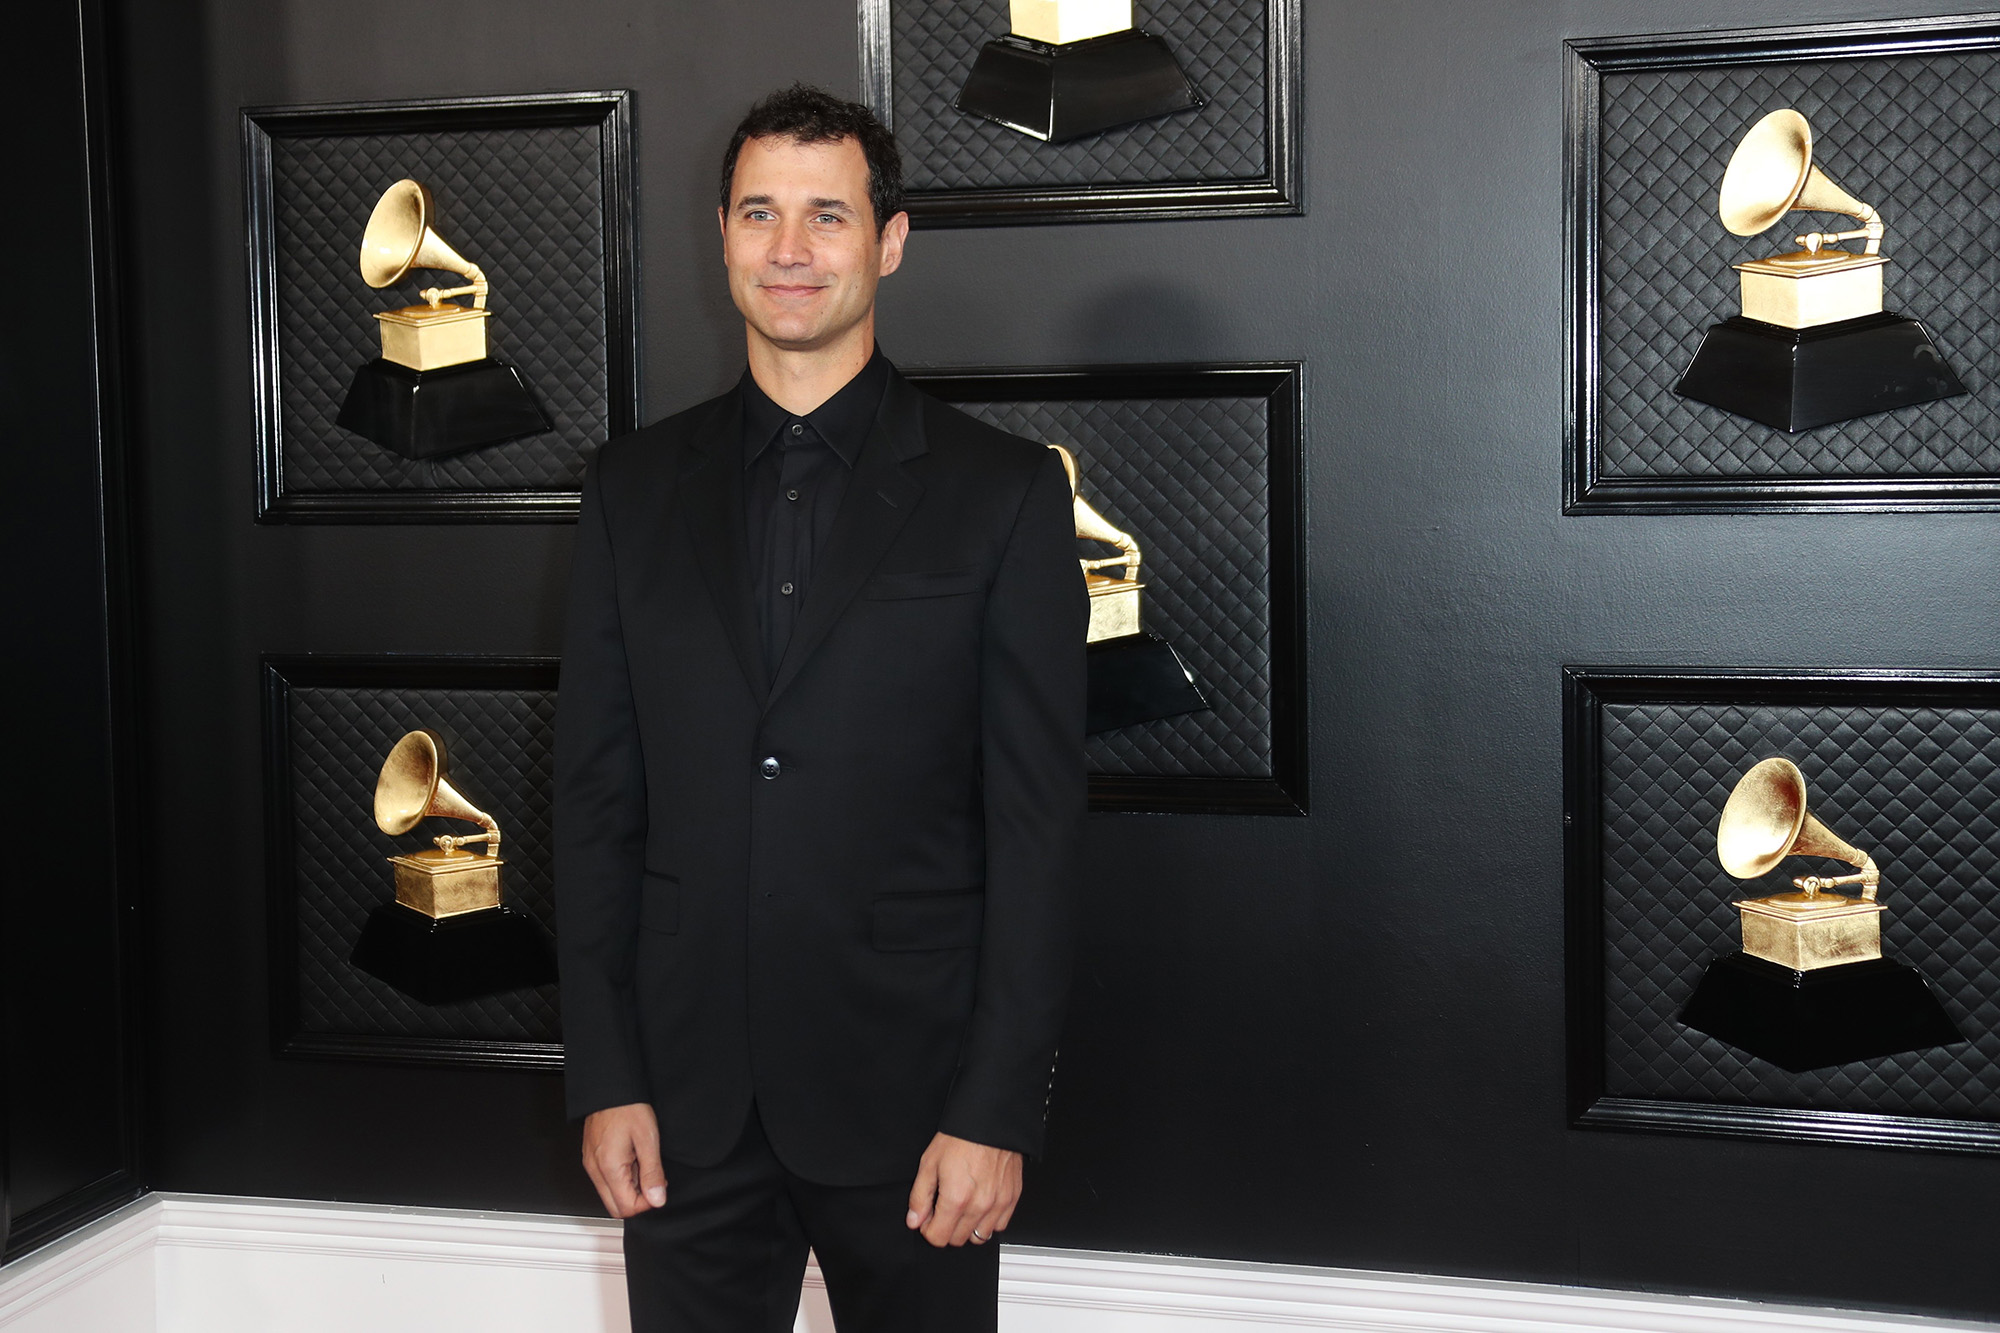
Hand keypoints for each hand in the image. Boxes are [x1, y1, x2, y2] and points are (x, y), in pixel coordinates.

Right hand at [581, 1103, 666, 1217]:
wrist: (610, 1088)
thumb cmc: (627, 1108)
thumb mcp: (648, 1139)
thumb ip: (652, 1173)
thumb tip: (657, 1199)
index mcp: (609, 1168)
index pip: (626, 1208)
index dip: (647, 1203)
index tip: (659, 1187)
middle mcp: (595, 1170)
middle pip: (615, 1207)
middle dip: (637, 1200)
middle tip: (652, 1179)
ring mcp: (591, 1165)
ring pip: (610, 1195)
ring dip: (630, 1188)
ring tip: (642, 1163)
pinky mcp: (591, 1158)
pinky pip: (606, 1181)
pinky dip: (621, 1178)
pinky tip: (632, 1159)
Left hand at [904, 1133, 1021, 1247]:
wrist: (990, 1121)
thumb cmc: (961, 1137)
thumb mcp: (929, 1162)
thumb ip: (920, 1196)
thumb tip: (914, 1220)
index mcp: (956, 1198)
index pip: (938, 1237)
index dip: (928, 1228)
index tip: (928, 1217)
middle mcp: (979, 1205)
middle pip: (957, 1240)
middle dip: (946, 1228)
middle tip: (943, 1209)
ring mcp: (998, 1204)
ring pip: (979, 1237)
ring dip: (967, 1228)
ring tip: (962, 1208)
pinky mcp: (1012, 1198)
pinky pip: (999, 1226)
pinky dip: (988, 1221)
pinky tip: (980, 1206)